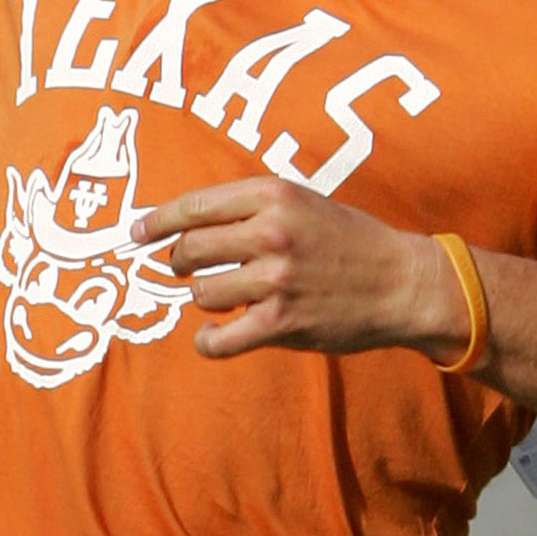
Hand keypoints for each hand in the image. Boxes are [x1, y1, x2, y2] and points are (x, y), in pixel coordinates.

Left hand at [131, 177, 443, 359]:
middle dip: (180, 261)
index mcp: (273, 194)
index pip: (195, 206)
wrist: (401, 281)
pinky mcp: (283, 321)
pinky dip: (209, 341)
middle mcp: (270, 232)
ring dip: (206, 297)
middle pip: (191, 249)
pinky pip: (221, 338)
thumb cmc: (347, 238)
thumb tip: (188, 223)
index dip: (157, 220)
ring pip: (203, 292)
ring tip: (225, 295)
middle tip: (186, 267)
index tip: (135, 232)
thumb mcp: (301, 201)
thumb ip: (251, 208)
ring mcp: (276, 278)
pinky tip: (211, 336)